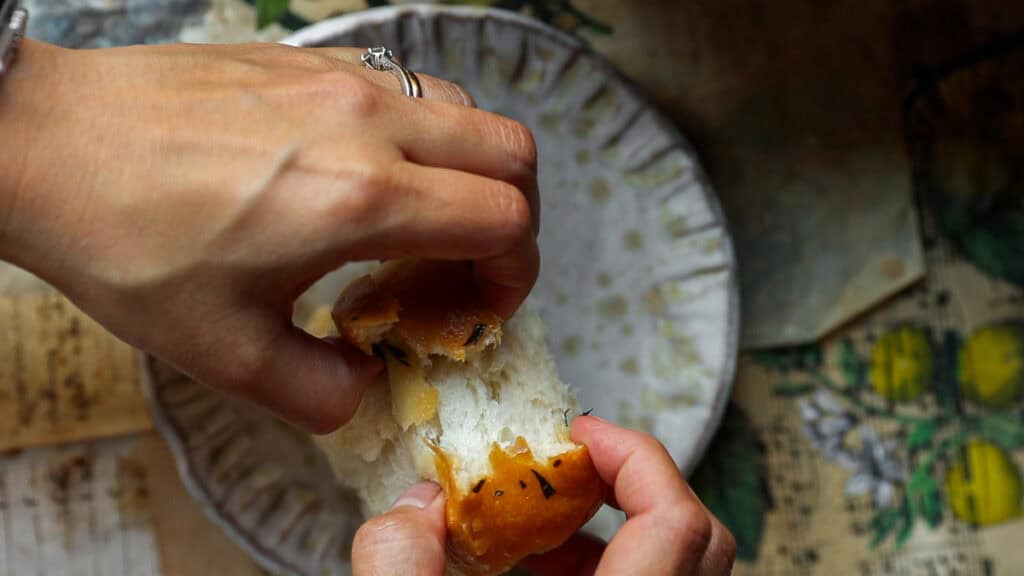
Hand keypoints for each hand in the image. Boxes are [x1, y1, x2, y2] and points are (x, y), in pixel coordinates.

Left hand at [0, 40, 538, 432]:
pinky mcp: (310, 60)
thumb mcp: (224, 351)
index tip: (479, 307)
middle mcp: (367, 123)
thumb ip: (319, 391)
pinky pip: (408, 87)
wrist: (46, 144)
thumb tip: (364, 385)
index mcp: (360, 197)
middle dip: (514, 219)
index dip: (515, 275)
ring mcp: (340, 80)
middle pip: (512, 151)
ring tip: (419, 221)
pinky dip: (422, 136)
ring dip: (469, 171)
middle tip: (467, 265)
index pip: (505, 219)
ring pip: (467, 110)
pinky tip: (367, 177)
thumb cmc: (124, 240)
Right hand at [351, 417, 735, 574]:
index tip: (576, 436)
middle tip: (568, 469)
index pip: (677, 520)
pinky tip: (540, 572)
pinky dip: (609, 566)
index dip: (634, 457)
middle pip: (699, 537)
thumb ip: (402, 572)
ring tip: (541, 529)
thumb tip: (413, 507)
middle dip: (633, 484)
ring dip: (616, 529)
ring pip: (678, 566)